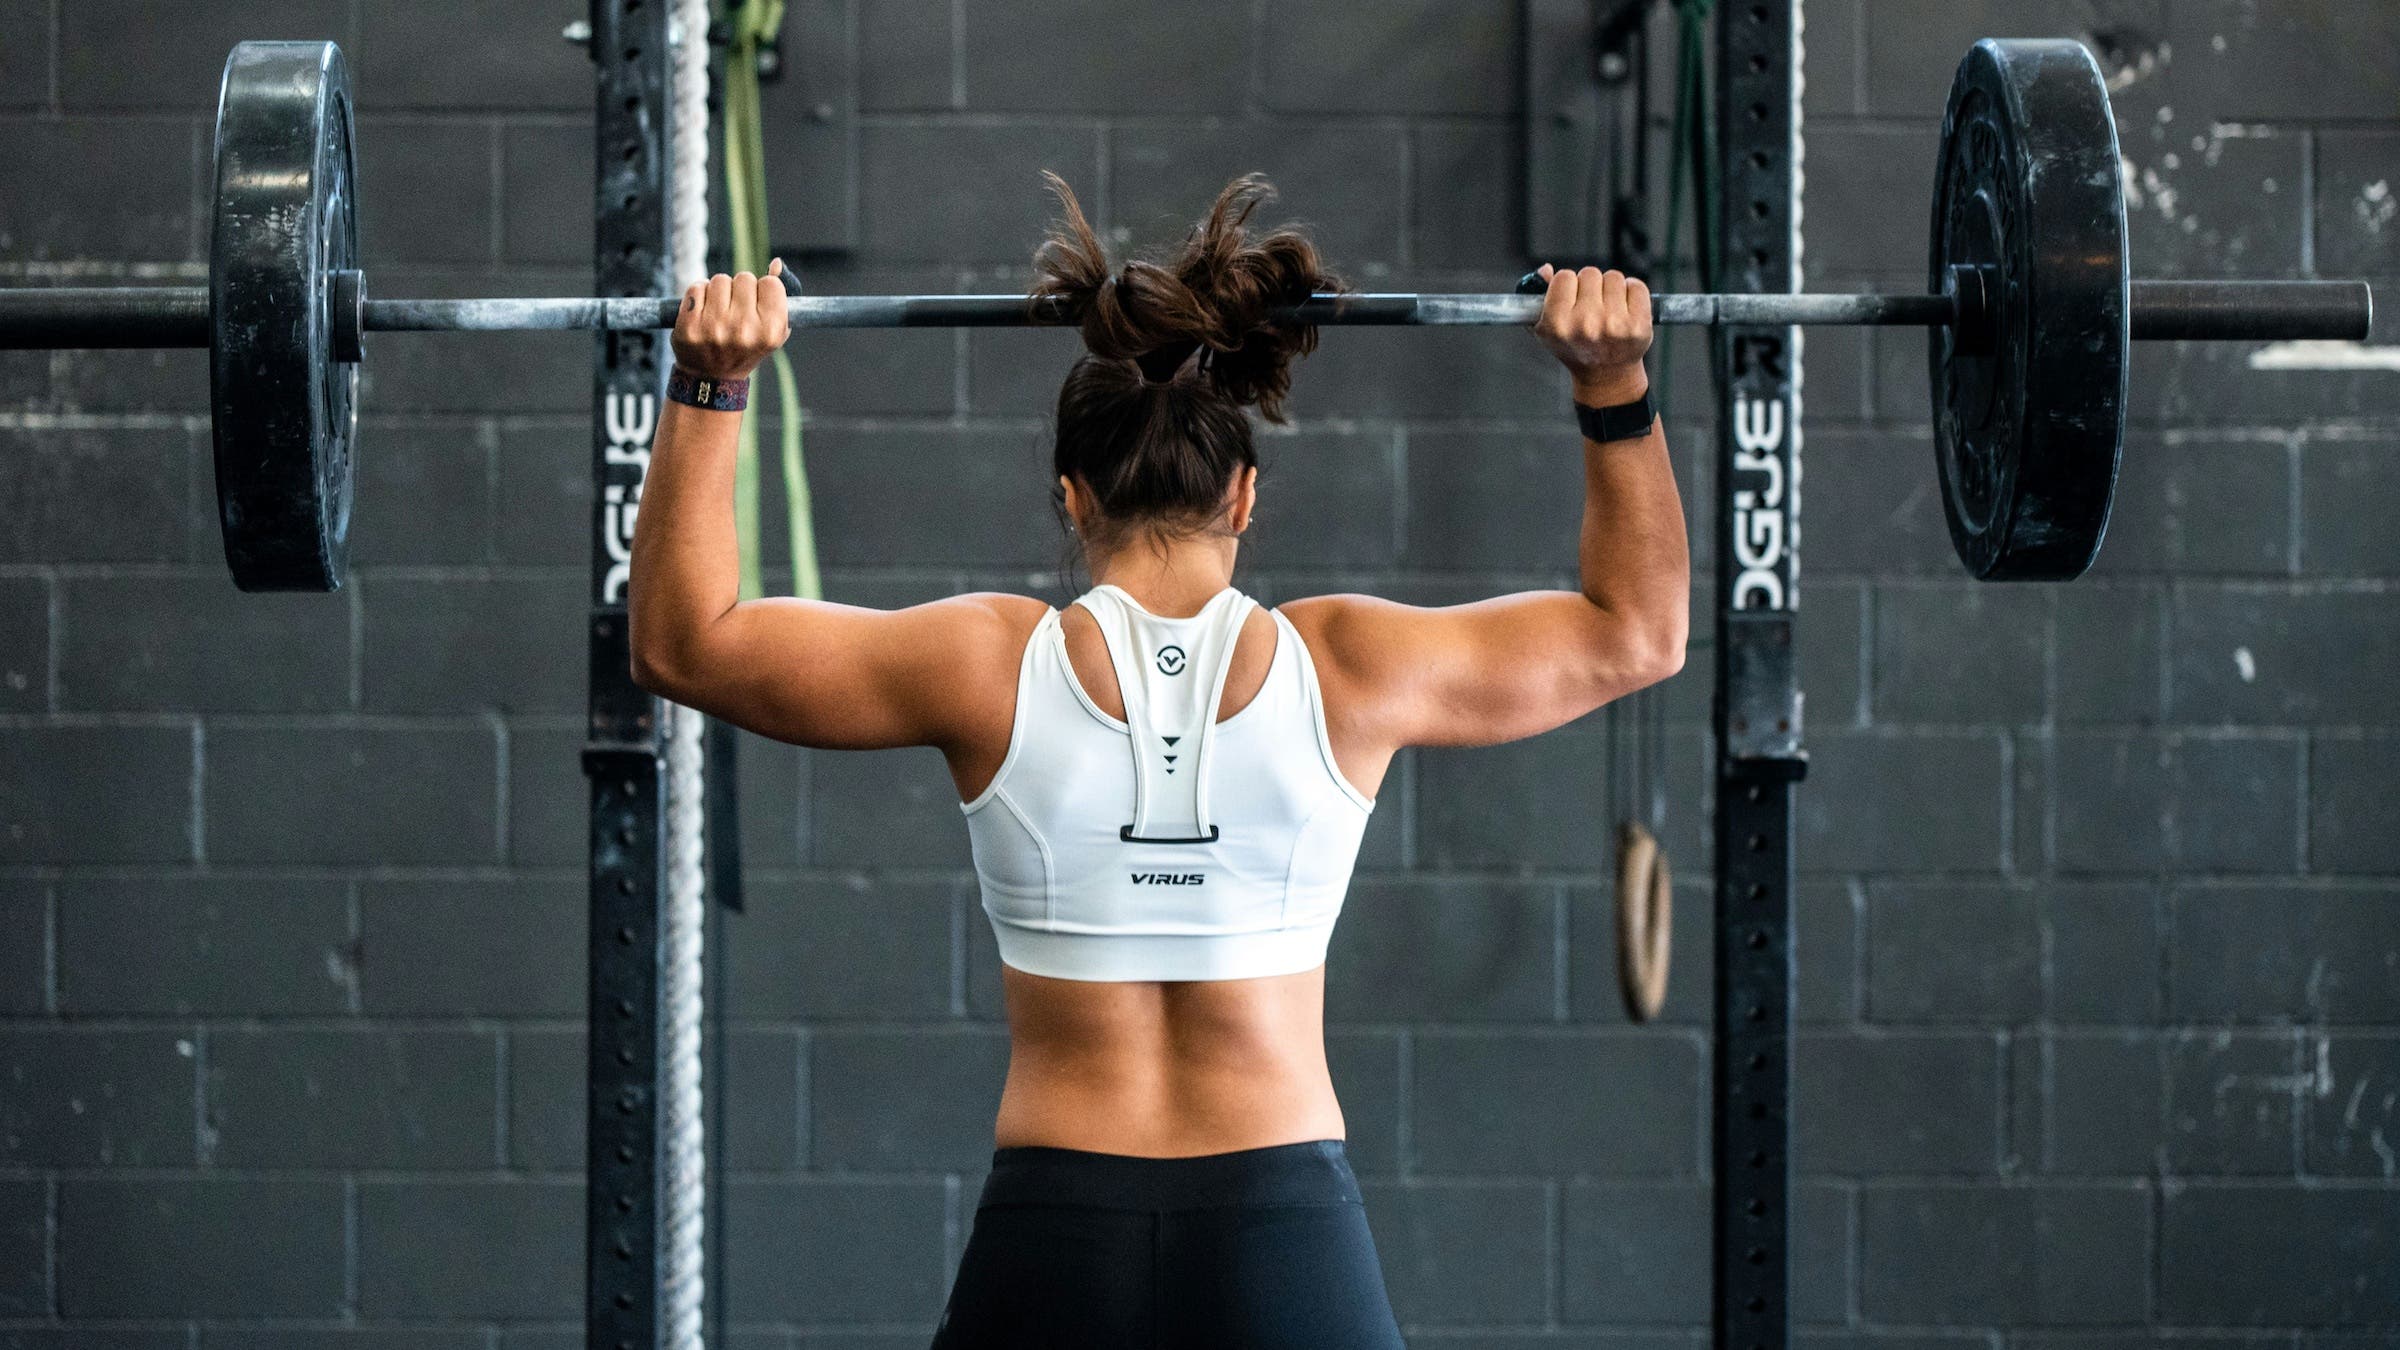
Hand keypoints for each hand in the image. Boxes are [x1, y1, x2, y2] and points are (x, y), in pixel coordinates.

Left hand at [671, 259, 791, 381]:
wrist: (711, 377)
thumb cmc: (747, 347)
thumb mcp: (772, 329)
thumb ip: (778, 296)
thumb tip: (776, 263)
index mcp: (771, 331)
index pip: (771, 283)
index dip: (763, 291)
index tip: (756, 305)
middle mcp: (744, 330)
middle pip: (744, 278)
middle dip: (739, 290)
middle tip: (735, 311)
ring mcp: (715, 328)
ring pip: (719, 280)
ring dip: (718, 291)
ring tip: (718, 312)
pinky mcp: (690, 326)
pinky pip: (696, 287)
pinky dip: (698, 295)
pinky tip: (702, 313)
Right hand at [1532, 264, 1651, 403]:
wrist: (1606, 375)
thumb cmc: (1575, 347)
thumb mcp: (1546, 328)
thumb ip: (1537, 296)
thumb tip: (1546, 270)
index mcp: (1558, 325)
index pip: (1564, 277)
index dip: (1568, 286)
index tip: (1572, 300)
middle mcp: (1585, 325)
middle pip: (1589, 274)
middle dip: (1591, 287)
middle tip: (1591, 307)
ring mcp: (1614, 325)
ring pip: (1614, 277)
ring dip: (1611, 289)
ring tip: (1608, 310)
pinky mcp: (1639, 325)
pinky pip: (1637, 286)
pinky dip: (1633, 293)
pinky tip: (1626, 310)